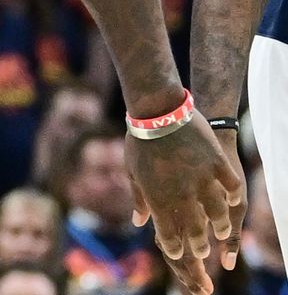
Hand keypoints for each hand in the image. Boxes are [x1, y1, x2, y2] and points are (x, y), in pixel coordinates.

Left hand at [127, 117, 245, 293]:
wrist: (158, 112)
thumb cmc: (140, 142)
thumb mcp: (132, 171)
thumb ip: (139, 199)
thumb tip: (138, 222)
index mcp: (158, 198)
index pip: (168, 235)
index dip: (174, 248)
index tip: (177, 252)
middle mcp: (182, 194)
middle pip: (195, 231)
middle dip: (199, 246)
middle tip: (202, 251)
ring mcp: (202, 180)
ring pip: (218, 214)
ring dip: (220, 226)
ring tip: (221, 231)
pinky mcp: (217, 165)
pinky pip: (232, 186)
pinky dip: (232, 195)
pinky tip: (231, 200)